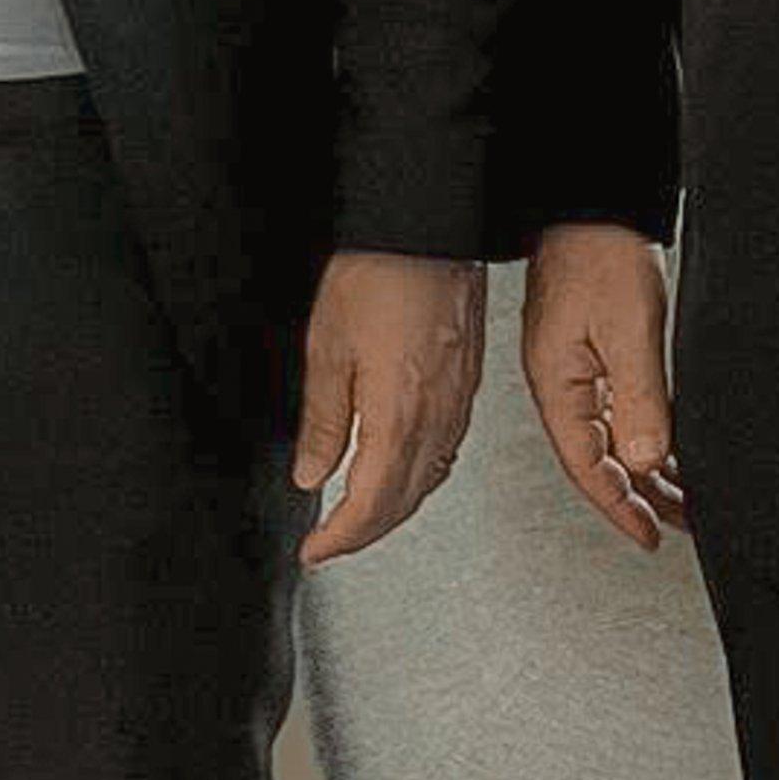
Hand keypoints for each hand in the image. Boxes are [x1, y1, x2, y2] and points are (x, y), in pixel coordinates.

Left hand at [294, 252, 485, 567]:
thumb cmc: (381, 271)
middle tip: (331, 544)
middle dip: (364, 534)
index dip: (339, 538)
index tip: (315, 551)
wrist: (430, 228)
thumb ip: (322, 420)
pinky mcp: (467, 384)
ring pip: (429, 480)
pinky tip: (404, 471)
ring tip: (360, 516)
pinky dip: (420, 477)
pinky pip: (446, 451)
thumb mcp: (327, 347)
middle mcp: (438, 416)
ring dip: (393, 509)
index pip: (370, 503)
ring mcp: (459, 401)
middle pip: (403, 502)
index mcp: (400, 414)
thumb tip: (311, 472)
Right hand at [523, 222, 680, 548]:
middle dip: (640, 497)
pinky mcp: (590, 348)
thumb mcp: (629, 330)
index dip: (619, 507)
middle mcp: (561, 382)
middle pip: (599, 459)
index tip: (649, 535)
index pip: (586, 466)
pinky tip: (668, 445)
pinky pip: (616, 409)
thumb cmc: (599, 251)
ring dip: (645, 469)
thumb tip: (644, 461)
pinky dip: (643, 434)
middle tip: (679, 524)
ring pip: (610, 436)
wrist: (593, 202)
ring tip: (683, 497)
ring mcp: (574, 366)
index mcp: (557, 384)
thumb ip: (640, 399)